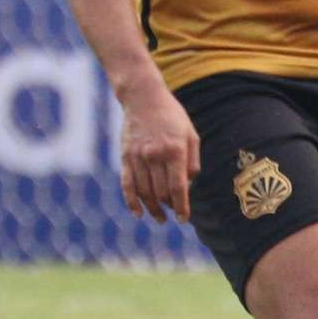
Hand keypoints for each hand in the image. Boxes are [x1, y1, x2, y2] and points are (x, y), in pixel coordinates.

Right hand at [117, 80, 199, 223]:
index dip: (182, 206)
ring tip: (160, 218)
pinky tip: (138, 213)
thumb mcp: (191, 136)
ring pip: (144, 191)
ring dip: (152, 208)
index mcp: (174, 151)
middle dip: (169, 207)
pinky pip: (127, 184)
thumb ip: (192, 162)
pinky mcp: (125, 157)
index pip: (178, 187)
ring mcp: (137, 157)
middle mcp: (154, 156)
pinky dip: (131, 201)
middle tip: (174, 216)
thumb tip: (188, 185)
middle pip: (161, 192)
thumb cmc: (173, 117)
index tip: (184, 219)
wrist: (143, 99)